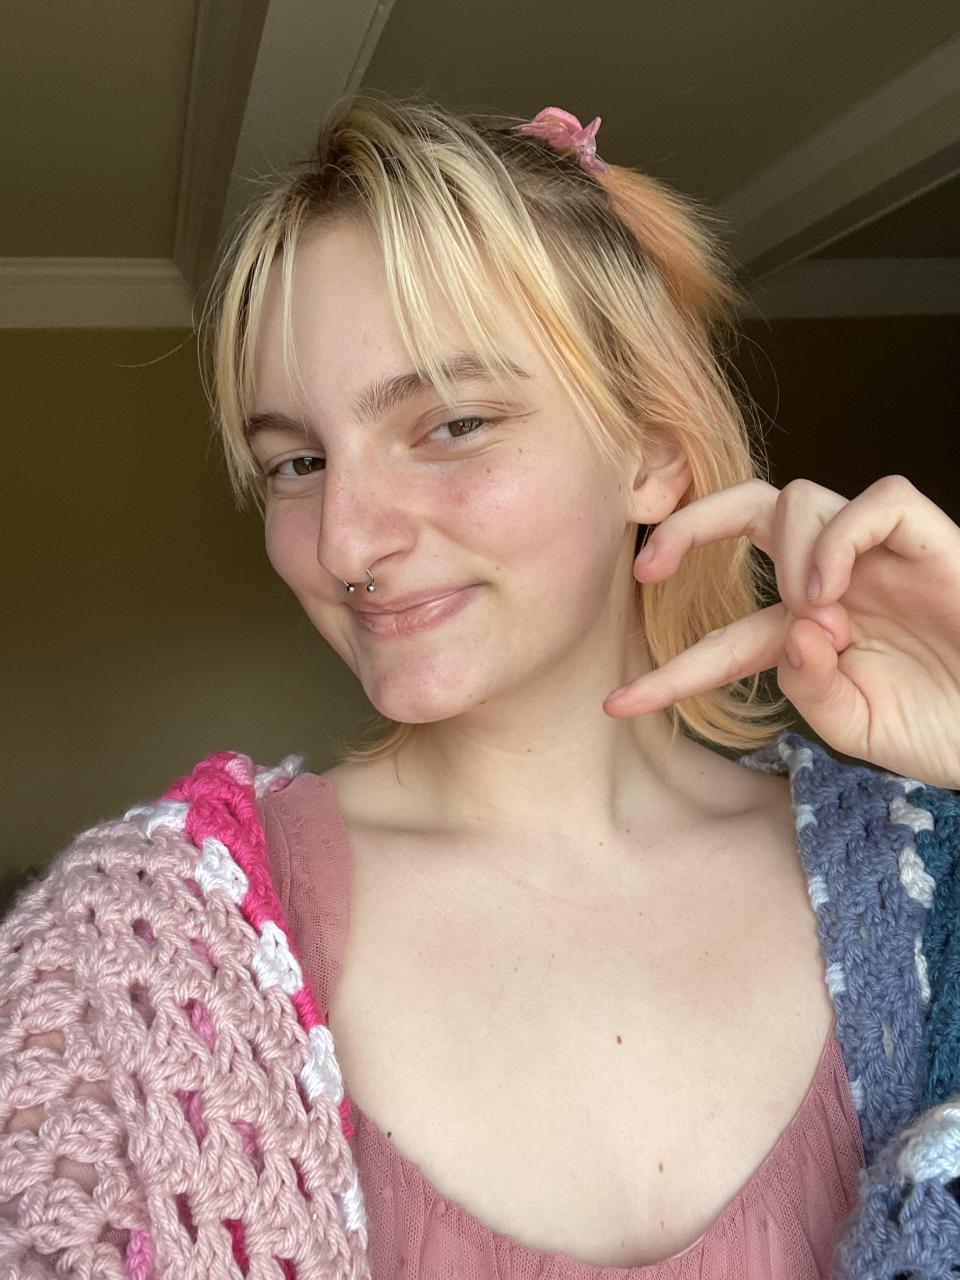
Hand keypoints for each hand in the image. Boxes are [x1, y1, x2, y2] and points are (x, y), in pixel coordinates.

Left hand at [603, 475, 959, 789]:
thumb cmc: (945, 730)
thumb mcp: (860, 728)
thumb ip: (810, 690)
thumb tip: (792, 632)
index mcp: (809, 630)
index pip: (726, 634)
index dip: (672, 669)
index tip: (616, 703)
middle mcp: (833, 580)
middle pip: (748, 510)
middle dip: (688, 525)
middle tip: (648, 570)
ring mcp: (877, 557)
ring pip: (800, 499)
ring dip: (787, 555)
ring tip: (817, 616)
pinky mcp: (928, 540)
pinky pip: (876, 502)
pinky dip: (840, 538)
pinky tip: (833, 591)